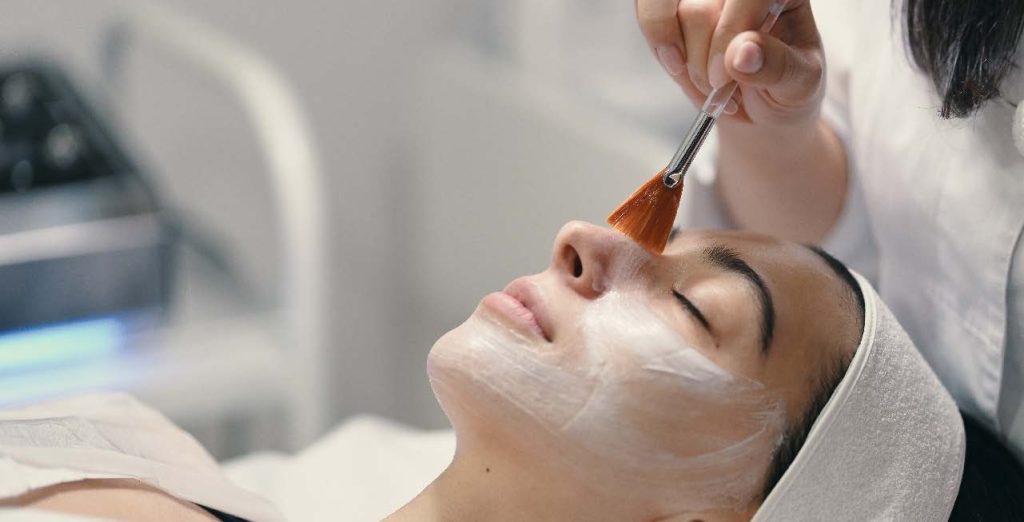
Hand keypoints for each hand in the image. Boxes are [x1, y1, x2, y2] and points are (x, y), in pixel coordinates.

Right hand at [636, 0, 824, 126]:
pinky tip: (685, 72)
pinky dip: (664, 53)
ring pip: (675, 13)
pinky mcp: (678, 7)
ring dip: (685, 63)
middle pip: (702, 7)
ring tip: (710, 90)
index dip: (729, 33)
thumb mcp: (799, 85)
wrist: (763, 106)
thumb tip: (743, 52)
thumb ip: (778, 67)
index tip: (725, 76)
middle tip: (719, 91)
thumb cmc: (787, 87)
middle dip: (702, 58)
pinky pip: (654, 19)